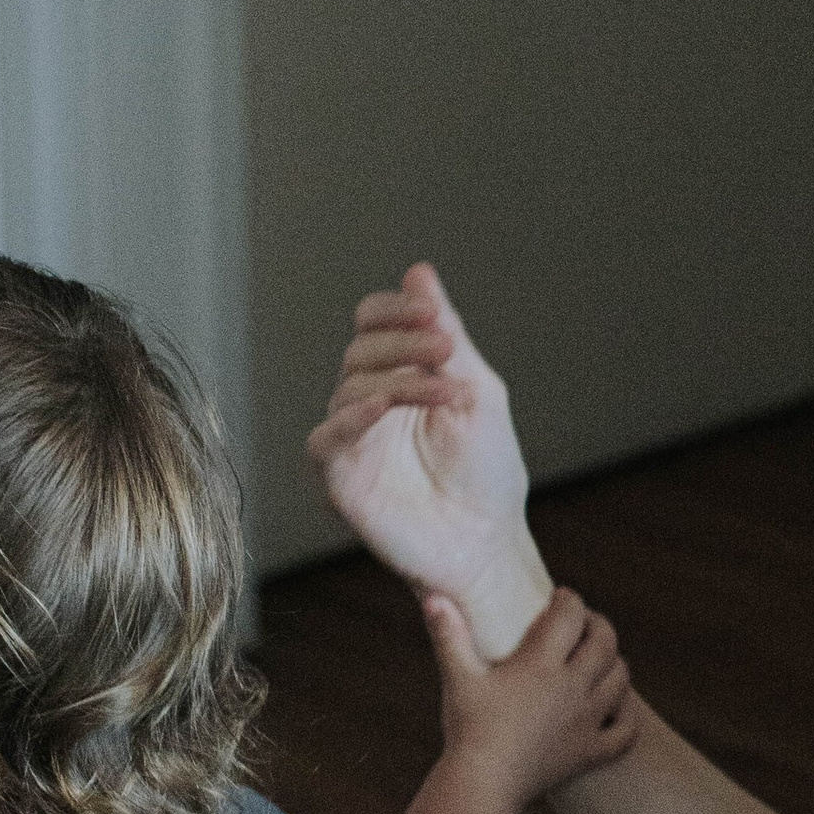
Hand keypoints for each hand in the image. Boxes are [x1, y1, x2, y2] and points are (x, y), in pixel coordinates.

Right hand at [309, 266, 544, 636]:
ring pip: (350, 385)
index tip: (430, 311)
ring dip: (401, 380)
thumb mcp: (478, 390)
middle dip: (405, 342)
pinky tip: (383, 406)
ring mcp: (353, 438)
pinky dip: (351, 417)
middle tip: (445, 349)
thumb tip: (420, 273)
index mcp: (402, 375)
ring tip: (448, 394)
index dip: (396, 310)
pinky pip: (326, 438)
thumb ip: (447, 333)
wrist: (485, 541)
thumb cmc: (486, 472)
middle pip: (362, 349)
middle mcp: (370, 401)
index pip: (375, 322)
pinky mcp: (339, 477)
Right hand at [422, 585, 635, 807]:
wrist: (482, 785)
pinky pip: (625, 732)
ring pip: (620, 680)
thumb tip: (431, 596)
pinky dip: (627, 715)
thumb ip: (448, 634)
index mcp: (541, 665)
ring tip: (598, 658)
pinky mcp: (588, 752)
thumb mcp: (457, 677)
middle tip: (582, 623)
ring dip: (615, 662)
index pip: (571, 616)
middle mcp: (572, 689)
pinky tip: (616, 705)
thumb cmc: (467, 729)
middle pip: (605, 642)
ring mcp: (585, 722)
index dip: (569, 599)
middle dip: (597, 624)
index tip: (559, 597)